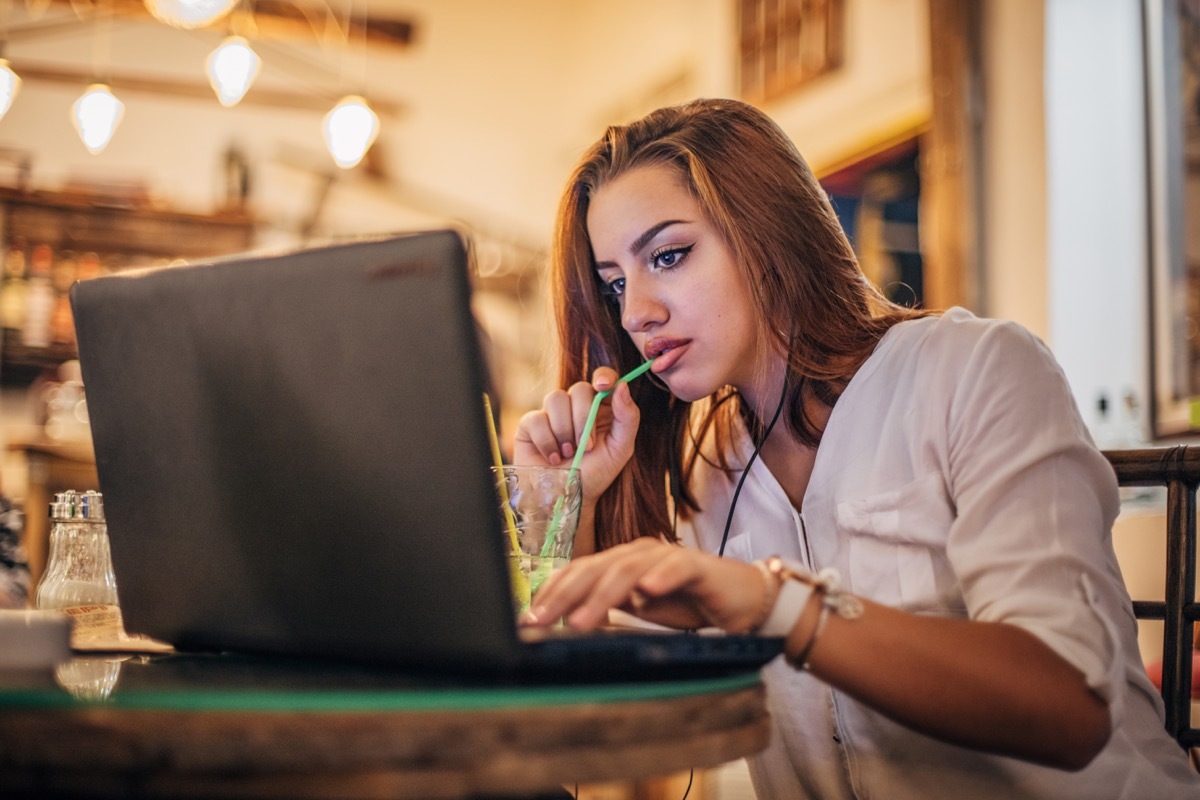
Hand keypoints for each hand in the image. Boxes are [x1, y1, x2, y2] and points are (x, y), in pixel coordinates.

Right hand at [512, 367, 639, 504]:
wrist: (568, 498)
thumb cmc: (597, 473)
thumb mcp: (620, 448)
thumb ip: (627, 417)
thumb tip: (622, 386)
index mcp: (601, 407)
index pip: (602, 378)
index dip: (603, 376)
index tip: (603, 386)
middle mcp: (576, 406)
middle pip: (579, 389)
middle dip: (585, 418)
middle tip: (587, 447)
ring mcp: (551, 413)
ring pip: (556, 399)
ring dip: (565, 430)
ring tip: (568, 454)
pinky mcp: (530, 424)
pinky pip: (536, 419)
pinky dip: (547, 441)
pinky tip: (552, 458)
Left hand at [520, 538, 768, 633]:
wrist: (739, 600)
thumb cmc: (686, 604)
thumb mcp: (638, 614)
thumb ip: (607, 614)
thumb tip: (565, 628)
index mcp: (620, 562)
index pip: (579, 572)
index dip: (552, 593)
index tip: (529, 619)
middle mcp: (638, 553)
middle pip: (595, 568)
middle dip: (565, 595)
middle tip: (541, 621)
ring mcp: (665, 556)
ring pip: (627, 569)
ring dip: (602, 596)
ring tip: (581, 621)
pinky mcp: (696, 565)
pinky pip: (676, 566)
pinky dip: (661, 577)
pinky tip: (647, 591)